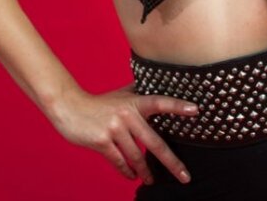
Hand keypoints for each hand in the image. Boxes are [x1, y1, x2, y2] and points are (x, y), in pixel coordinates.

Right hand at [49, 82, 196, 185]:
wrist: (69, 107)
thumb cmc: (99, 102)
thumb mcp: (121, 94)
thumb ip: (139, 93)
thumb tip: (159, 86)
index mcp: (134, 102)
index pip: (160, 102)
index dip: (177, 106)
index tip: (196, 110)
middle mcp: (127, 115)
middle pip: (155, 143)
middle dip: (172, 163)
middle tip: (185, 176)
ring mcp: (114, 129)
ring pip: (137, 157)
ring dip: (146, 171)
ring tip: (152, 179)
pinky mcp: (102, 142)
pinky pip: (120, 161)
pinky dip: (127, 171)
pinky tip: (132, 176)